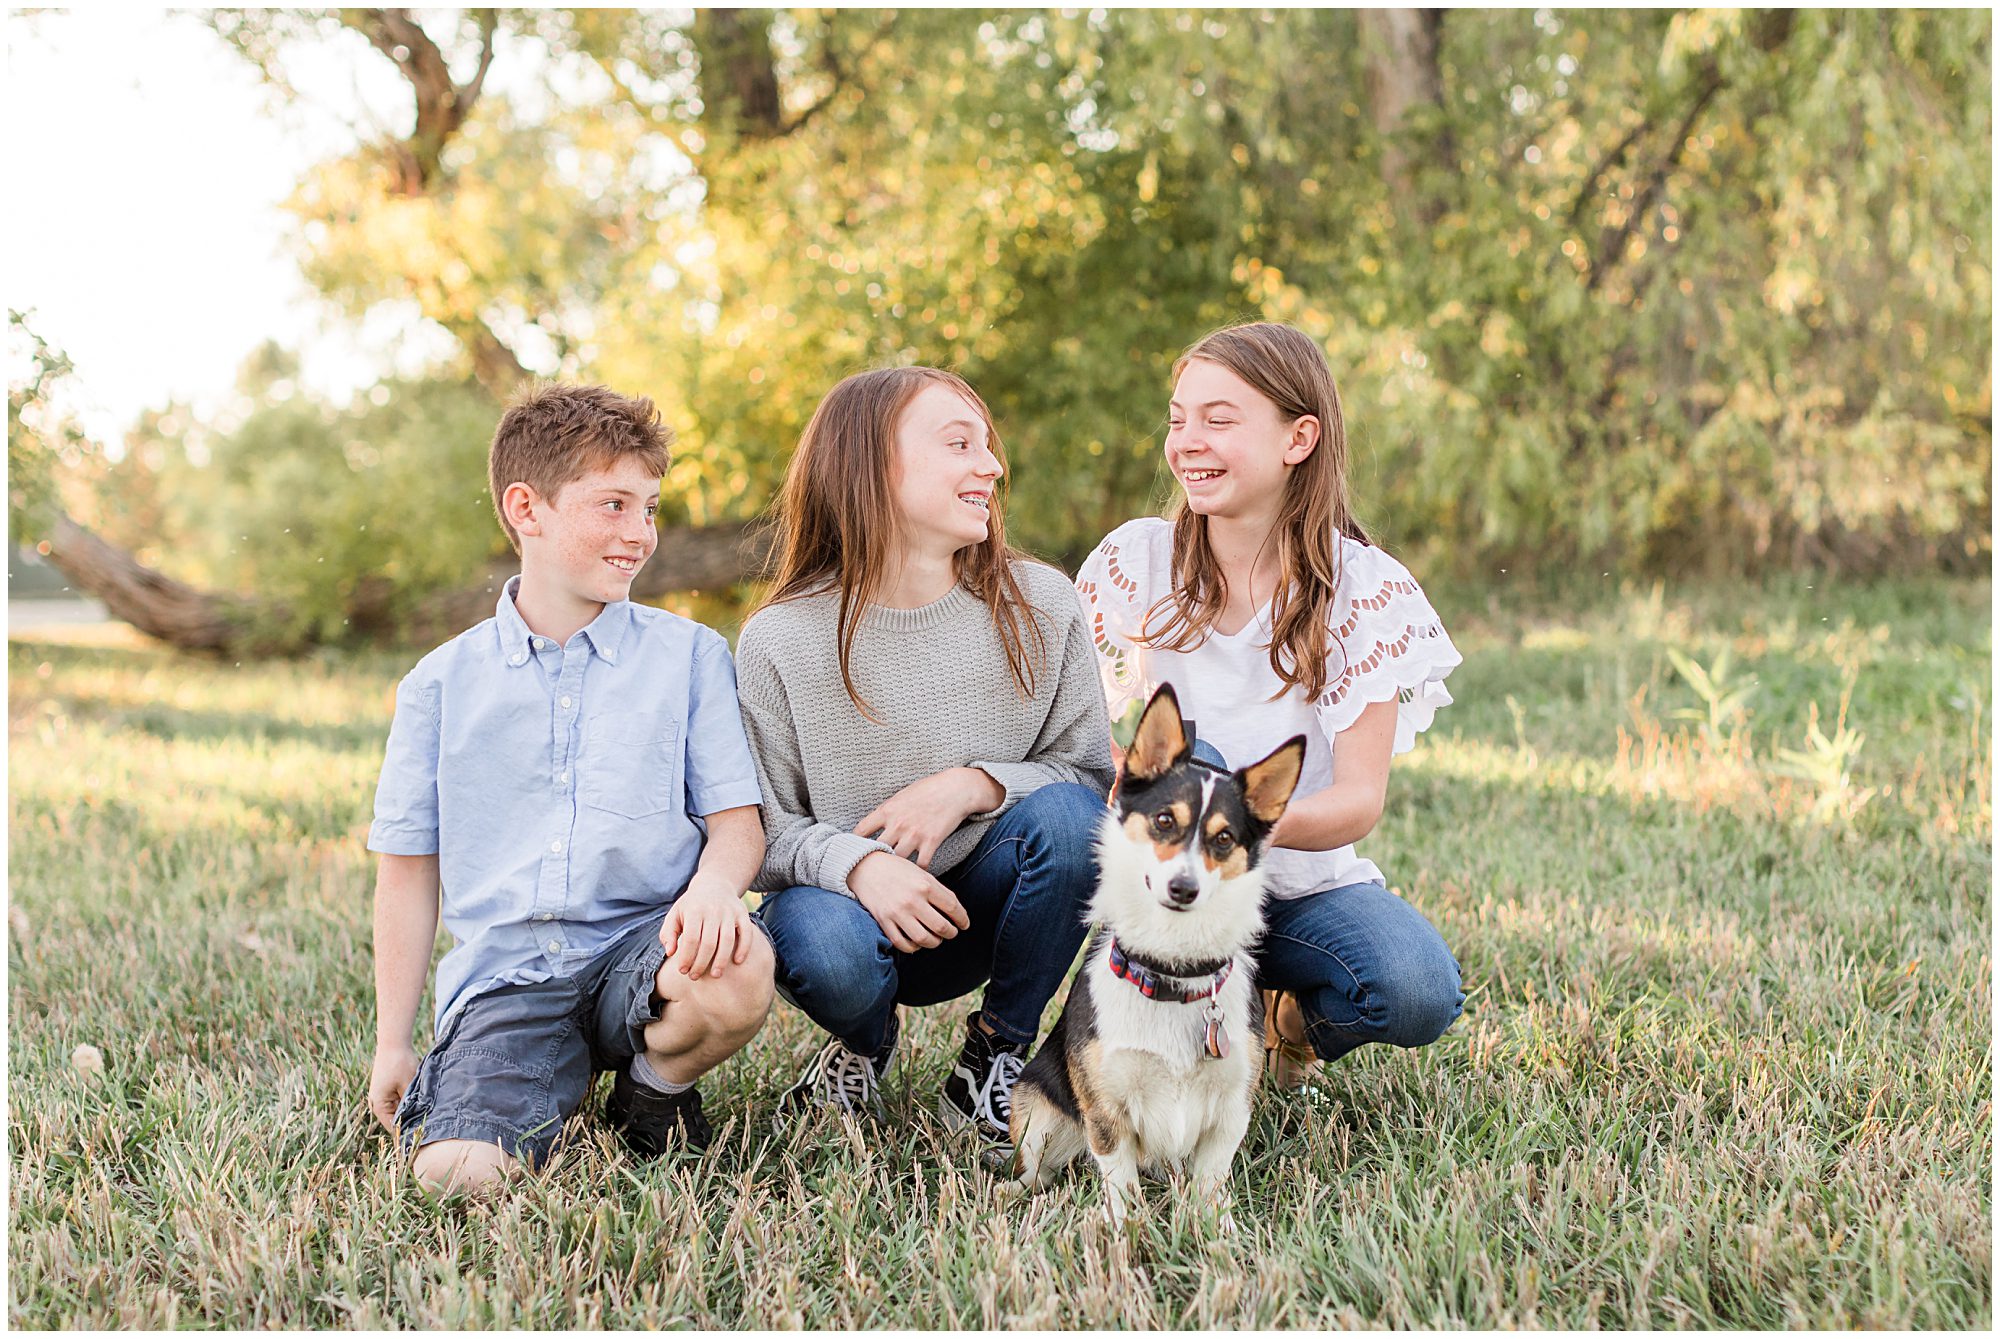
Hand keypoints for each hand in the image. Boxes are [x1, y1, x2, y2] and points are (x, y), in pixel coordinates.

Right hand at [368, 1043, 418, 1132]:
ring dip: (410, 1111)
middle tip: (427, 1129)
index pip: (393, 1128)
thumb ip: (411, 1104)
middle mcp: (377, 1104)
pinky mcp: (388, 1090)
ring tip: (426, 1116)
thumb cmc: (400, 1063)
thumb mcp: (408, 1085)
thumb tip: (419, 1119)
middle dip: (410, 1123)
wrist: (393, 1042)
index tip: (421, 1139)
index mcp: (378, 1105)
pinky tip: (421, 1102)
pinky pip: (399, 1102)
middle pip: (396, 1120)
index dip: (407, 1134)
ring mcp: (382, 1097)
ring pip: (399, 1111)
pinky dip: (408, 1103)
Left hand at [661, 878, 754, 978]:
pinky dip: (744, 948)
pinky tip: (737, 962)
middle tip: (695, 976)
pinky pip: (746, 933)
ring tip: (715, 975)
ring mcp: (730, 912)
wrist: (714, 884)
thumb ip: (668, 933)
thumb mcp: (675, 914)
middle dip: (701, 963)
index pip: (691, 939)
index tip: (682, 971)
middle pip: (709, 943)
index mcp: (694, 910)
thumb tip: (670, 953)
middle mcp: (713, 910)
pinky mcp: (742, 914)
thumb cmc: (691, 906)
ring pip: (727, 940)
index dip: (686, 957)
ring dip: (721, 960)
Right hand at [848, 851, 971, 952]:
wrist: (865, 867)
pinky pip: (902, 943)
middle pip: (941, 927)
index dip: (962, 919)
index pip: (953, 907)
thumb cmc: (896, 869)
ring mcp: (897, 913)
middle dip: (951, 933)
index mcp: (925, 885)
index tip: (964, 924)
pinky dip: (913, 947)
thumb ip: (937, 891)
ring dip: (934, 943)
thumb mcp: (921, 873)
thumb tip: (954, 911)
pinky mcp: (884, 921)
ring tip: (936, 939)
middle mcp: (913, 900)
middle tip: (952, 932)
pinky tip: (917, 943)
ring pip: (924, 939)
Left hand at [853, 767, 1003, 869]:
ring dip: (895, 868)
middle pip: (876, 850)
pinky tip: (915, 874)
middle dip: (872, 860)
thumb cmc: (928, 789)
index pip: (861, 831)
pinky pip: (920, 865)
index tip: (854, 852)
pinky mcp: (931, 841)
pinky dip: (917, 871)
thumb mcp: (901, 795)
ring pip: (896, 861)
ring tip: (892, 877)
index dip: (854, 843)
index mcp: (886, 810)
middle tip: (870, 870)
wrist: (955, 789)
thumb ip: (887, 811)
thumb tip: (874, 825)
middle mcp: (897, 823)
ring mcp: (914, 834)